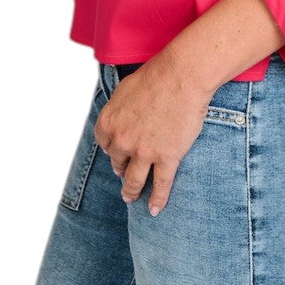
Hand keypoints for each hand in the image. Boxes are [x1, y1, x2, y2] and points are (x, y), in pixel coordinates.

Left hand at [93, 50, 212, 215]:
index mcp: (109, 121)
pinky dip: (157, 200)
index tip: (115, 151)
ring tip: (130, 197)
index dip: (109, 148)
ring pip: (134, 180)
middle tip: (124, 173)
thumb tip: (119, 117)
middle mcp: (122, 140)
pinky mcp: (167, 157)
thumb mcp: (125, 88)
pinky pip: (160, 185)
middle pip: (117, 161)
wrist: (181, 76)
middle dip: (120, 167)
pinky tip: (155, 209)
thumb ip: (118, 108)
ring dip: (131, 191)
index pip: (103, 143)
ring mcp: (144, 152)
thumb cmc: (156, 75)